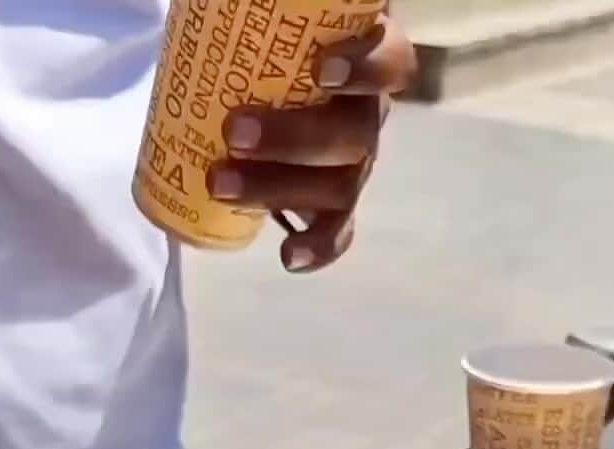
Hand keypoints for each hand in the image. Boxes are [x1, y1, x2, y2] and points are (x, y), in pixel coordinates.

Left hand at [208, 13, 416, 272]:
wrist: (248, 61)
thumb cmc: (264, 20)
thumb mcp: (262, 1)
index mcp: (368, 52)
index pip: (392, 64)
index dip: (367, 69)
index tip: (323, 69)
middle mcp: (369, 111)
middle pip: (354, 135)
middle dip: (294, 139)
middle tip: (233, 130)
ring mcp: (353, 161)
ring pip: (336, 186)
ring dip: (280, 189)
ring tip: (220, 182)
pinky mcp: (331, 200)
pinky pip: (337, 228)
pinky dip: (318, 246)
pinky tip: (288, 258)